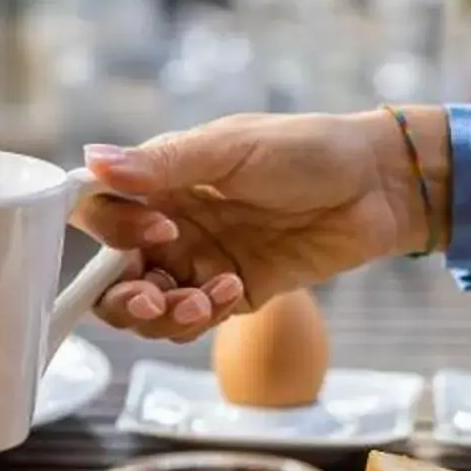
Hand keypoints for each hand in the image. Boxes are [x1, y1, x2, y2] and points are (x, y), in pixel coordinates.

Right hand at [72, 110, 444, 341]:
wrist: (378, 186)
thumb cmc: (307, 149)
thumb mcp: (231, 149)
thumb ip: (163, 164)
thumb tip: (92, 160)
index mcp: (161, 179)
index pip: (99, 211)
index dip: (109, 232)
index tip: (152, 230)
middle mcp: (171, 223)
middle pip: (112, 276)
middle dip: (121, 298)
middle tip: (152, 298)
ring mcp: (200, 261)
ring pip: (149, 309)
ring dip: (162, 316)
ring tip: (200, 301)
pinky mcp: (233, 294)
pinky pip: (194, 321)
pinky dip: (201, 317)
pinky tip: (232, 292)